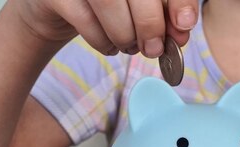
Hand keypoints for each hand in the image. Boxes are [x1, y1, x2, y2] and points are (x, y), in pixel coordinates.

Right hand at [14, 0, 197, 56]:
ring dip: (125, 34)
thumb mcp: (138, 6)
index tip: (185, 25)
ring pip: (109, 2)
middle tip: (154, 49)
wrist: (55, 7)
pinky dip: (103, 41)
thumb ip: (163, 15)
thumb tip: (181, 33)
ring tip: (128, 45)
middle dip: (150, 25)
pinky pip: (86, 20)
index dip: (178, 0)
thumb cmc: (104, 4)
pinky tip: (109, 44)